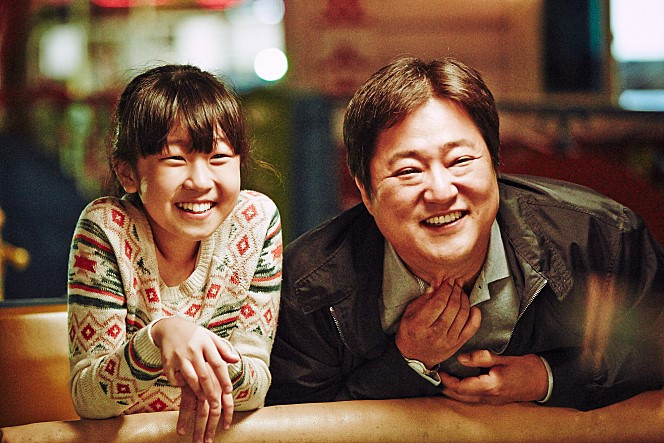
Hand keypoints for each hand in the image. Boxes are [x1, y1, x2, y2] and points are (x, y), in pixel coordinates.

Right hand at [151, 317, 238, 432]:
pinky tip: (186, 387)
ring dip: (198, 392)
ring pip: (190, 379)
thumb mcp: (210, 337)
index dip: (224, 379)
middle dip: (211, 392)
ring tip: (204, 399)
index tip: (229, 391)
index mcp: (206, 342)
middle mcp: (192, 349)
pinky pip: (175, 379)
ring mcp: (179, 356)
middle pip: (204, 375)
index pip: (218, 363)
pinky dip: (180, 385)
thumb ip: (223, 349)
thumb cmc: (194, 334)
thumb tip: (236, 360)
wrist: (169, 327)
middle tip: (216, 405)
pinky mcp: (167, 362)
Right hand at [396, 279, 480, 367]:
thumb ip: (424, 299)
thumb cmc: (410, 332)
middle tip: (456, 282)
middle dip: (456, 291)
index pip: (437, 303)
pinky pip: (472, 328)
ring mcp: (448, 340)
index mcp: (419, 325)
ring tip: (461, 291)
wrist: (415, 357)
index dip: (445, 289)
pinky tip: (472, 307)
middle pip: (452, 307)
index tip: (448, 281)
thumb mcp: (409, 313)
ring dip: (464, 299)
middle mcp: (435, 334)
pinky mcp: (458, 344)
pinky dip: (475, 315)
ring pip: (463, 315)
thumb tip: (438, 284)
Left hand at [439, 350, 548, 403]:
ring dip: (453, 393)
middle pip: (461, 397)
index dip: (448, 380)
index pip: (462, 386)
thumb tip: (461, 358)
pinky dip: (463, 394)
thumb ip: (481, 358)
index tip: (439, 371)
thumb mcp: (503, 358)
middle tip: (435, 378)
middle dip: (447, 389)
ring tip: (443, 383)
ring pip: (467, 400)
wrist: (543, 380)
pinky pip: (474, 400)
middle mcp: (490, 397)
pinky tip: (459, 387)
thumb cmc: (526, 368)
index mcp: (491, 386)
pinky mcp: (495, 401)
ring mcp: (492, 401)